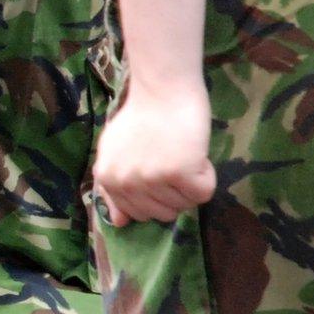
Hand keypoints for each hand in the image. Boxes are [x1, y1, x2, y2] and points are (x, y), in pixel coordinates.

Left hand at [94, 78, 216, 224]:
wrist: (162, 90)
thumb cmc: (141, 118)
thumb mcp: (115, 152)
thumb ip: (114, 187)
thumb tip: (121, 223)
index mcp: (107, 179)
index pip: (137, 214)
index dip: (155, 195)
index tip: (158, 169)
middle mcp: (126, 182)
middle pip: (162, 214)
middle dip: (173, 193)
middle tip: (172, 160)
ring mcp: (152, 178)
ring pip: (184, 206)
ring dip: (189, 184)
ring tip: (181, 154)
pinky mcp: (180, 172)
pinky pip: (203, 193)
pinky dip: (206, 176)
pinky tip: (195, 154)